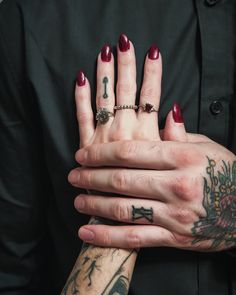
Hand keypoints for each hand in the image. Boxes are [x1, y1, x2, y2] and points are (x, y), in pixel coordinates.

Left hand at [71, 138, 235, 251]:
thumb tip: (162, 112)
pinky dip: (107, 236)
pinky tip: (86, 232)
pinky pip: (135, 238)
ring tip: (77, 199)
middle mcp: (177, 185)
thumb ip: (180, 133)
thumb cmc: (228, 174)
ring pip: (122, 209)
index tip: (82, 154)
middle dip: (90, 177)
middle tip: (73, 175)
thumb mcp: (208, 147)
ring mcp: (175, 215)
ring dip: (93, 204)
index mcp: (183, 157)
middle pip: (120, 179)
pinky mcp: (175, 238)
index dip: (100, 153)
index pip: (129, 152)